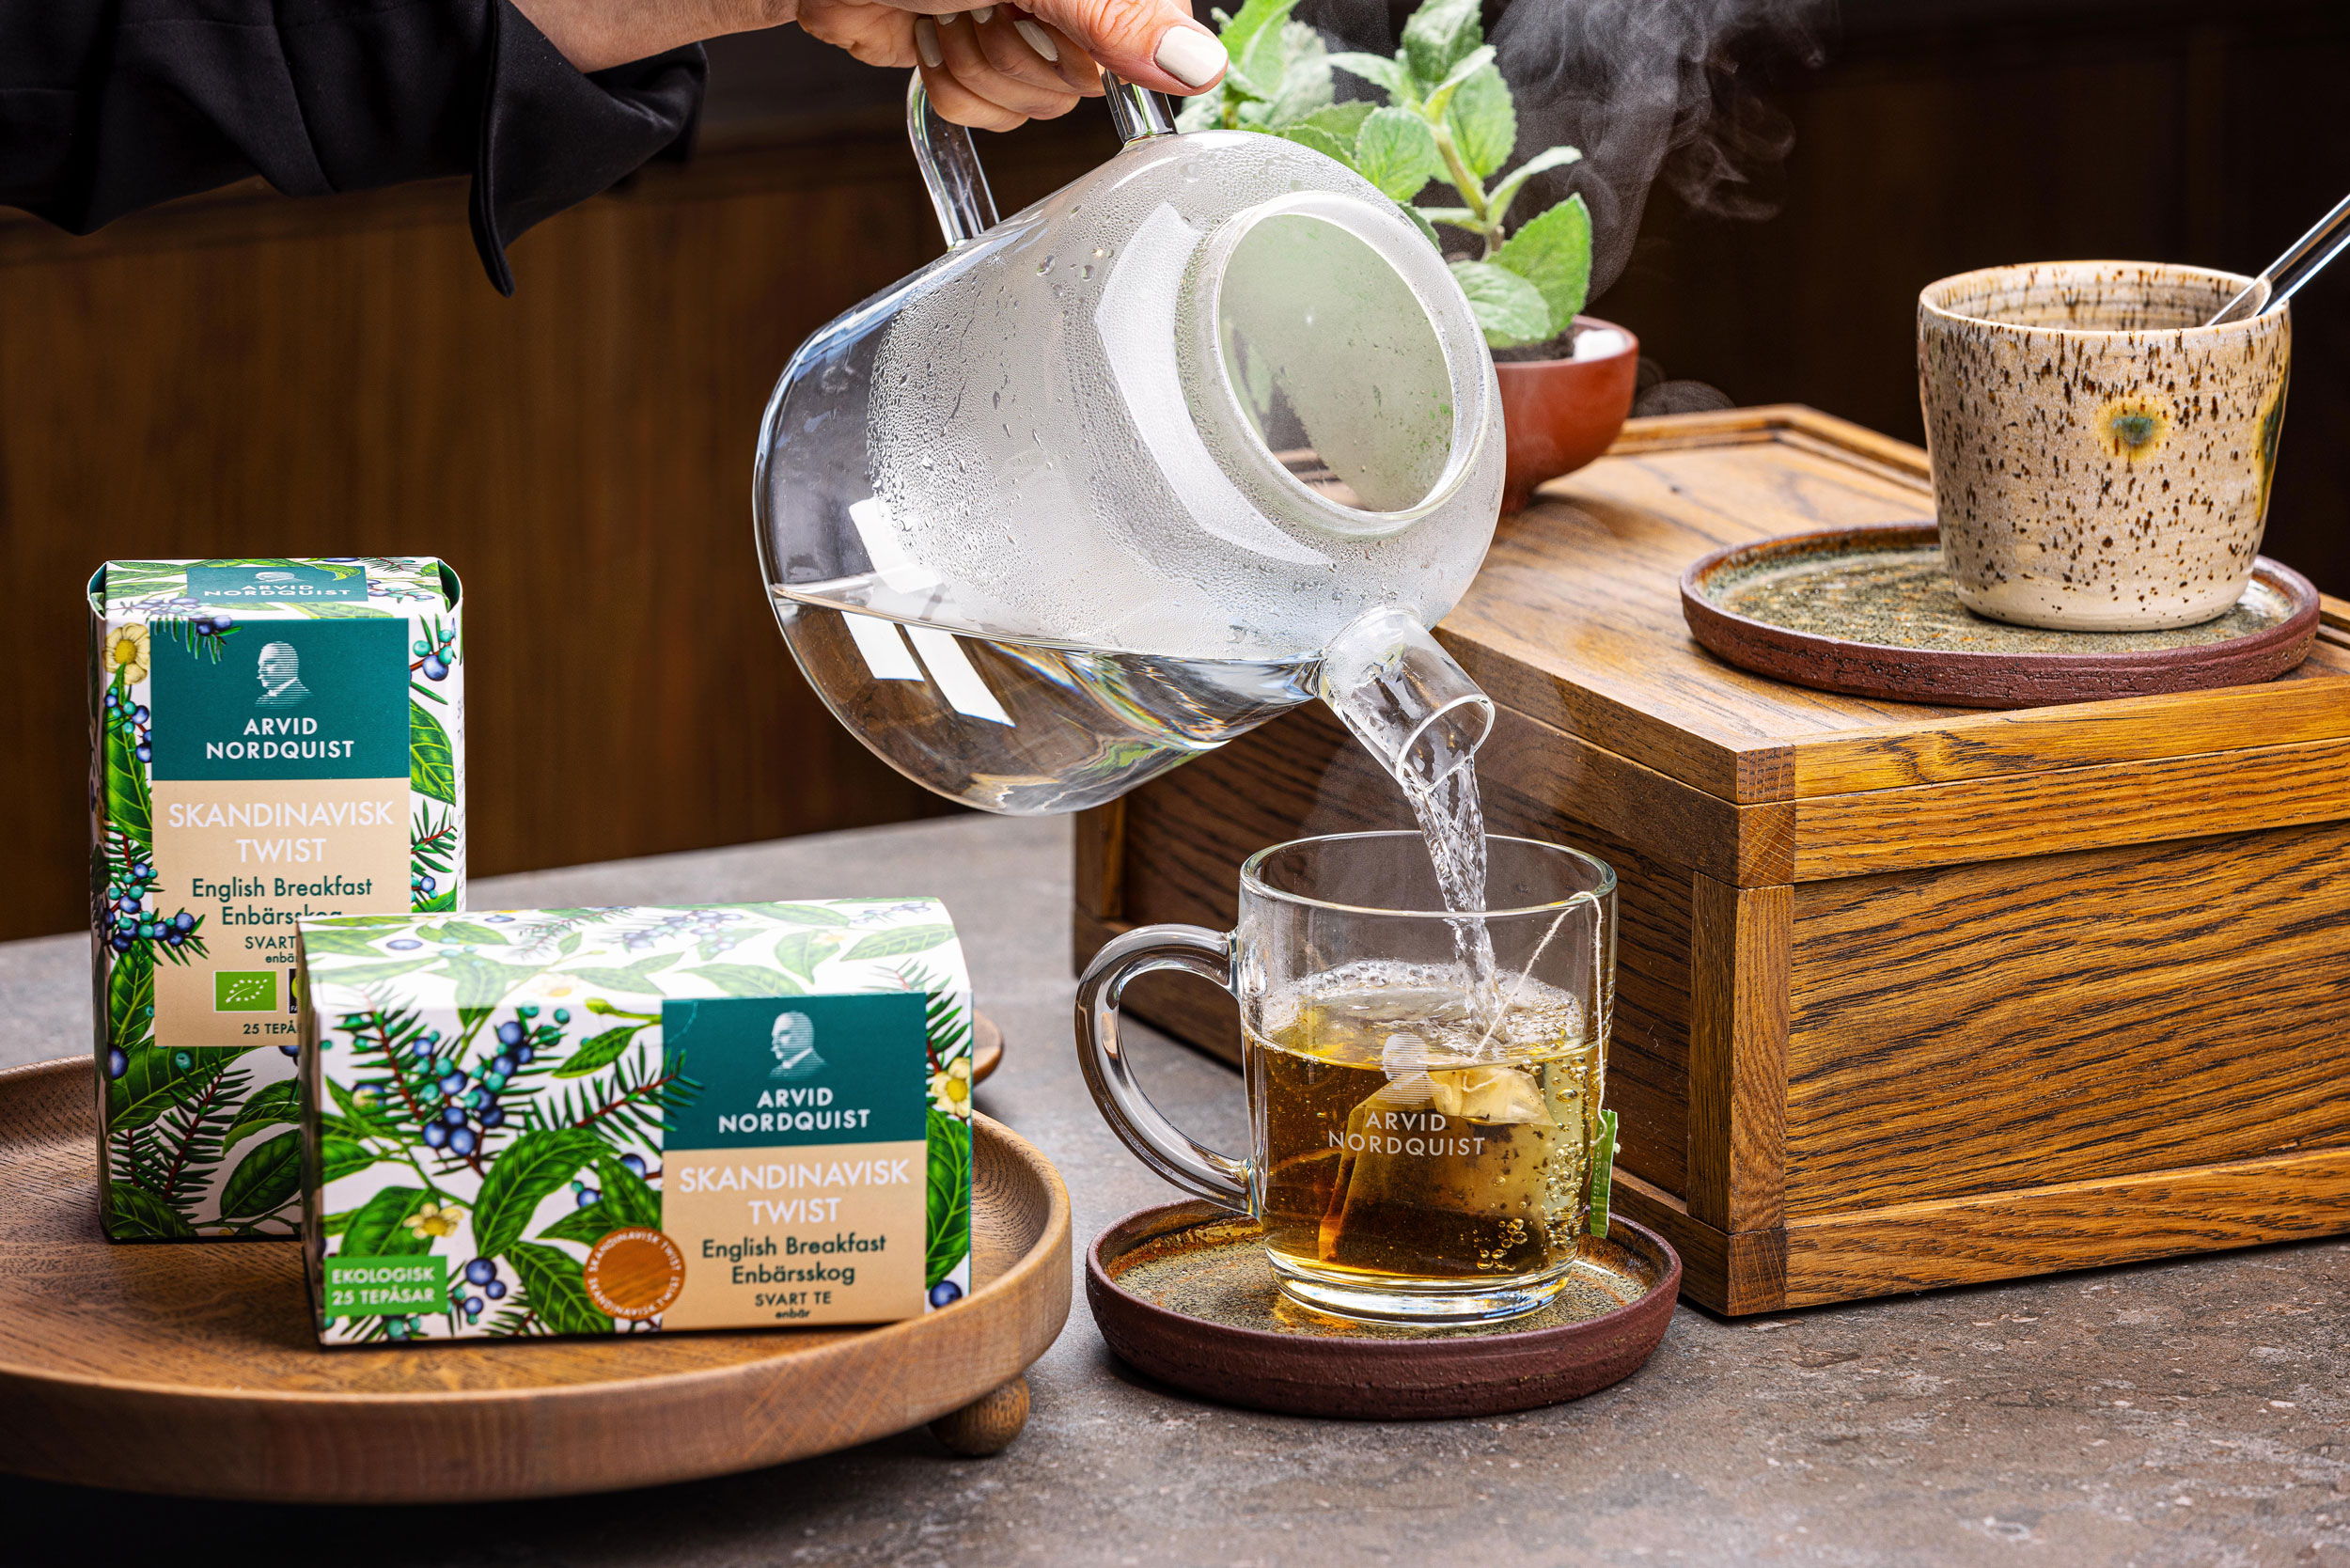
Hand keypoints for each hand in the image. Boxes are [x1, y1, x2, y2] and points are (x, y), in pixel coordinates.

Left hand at [509, 0, 1226, 129]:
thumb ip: (1111, 10)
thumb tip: (1198, 63)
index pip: (1155, 22)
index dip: (1102, 38)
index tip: (1045, 20)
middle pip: (1100, 68)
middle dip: (1027, 51)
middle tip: (975, 9)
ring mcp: (1023, 14)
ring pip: (1048, 101)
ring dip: (986, 70)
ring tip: (944, 17)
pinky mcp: (977, 52)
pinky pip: (1000, 113)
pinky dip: (958, 87)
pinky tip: (929, 41)